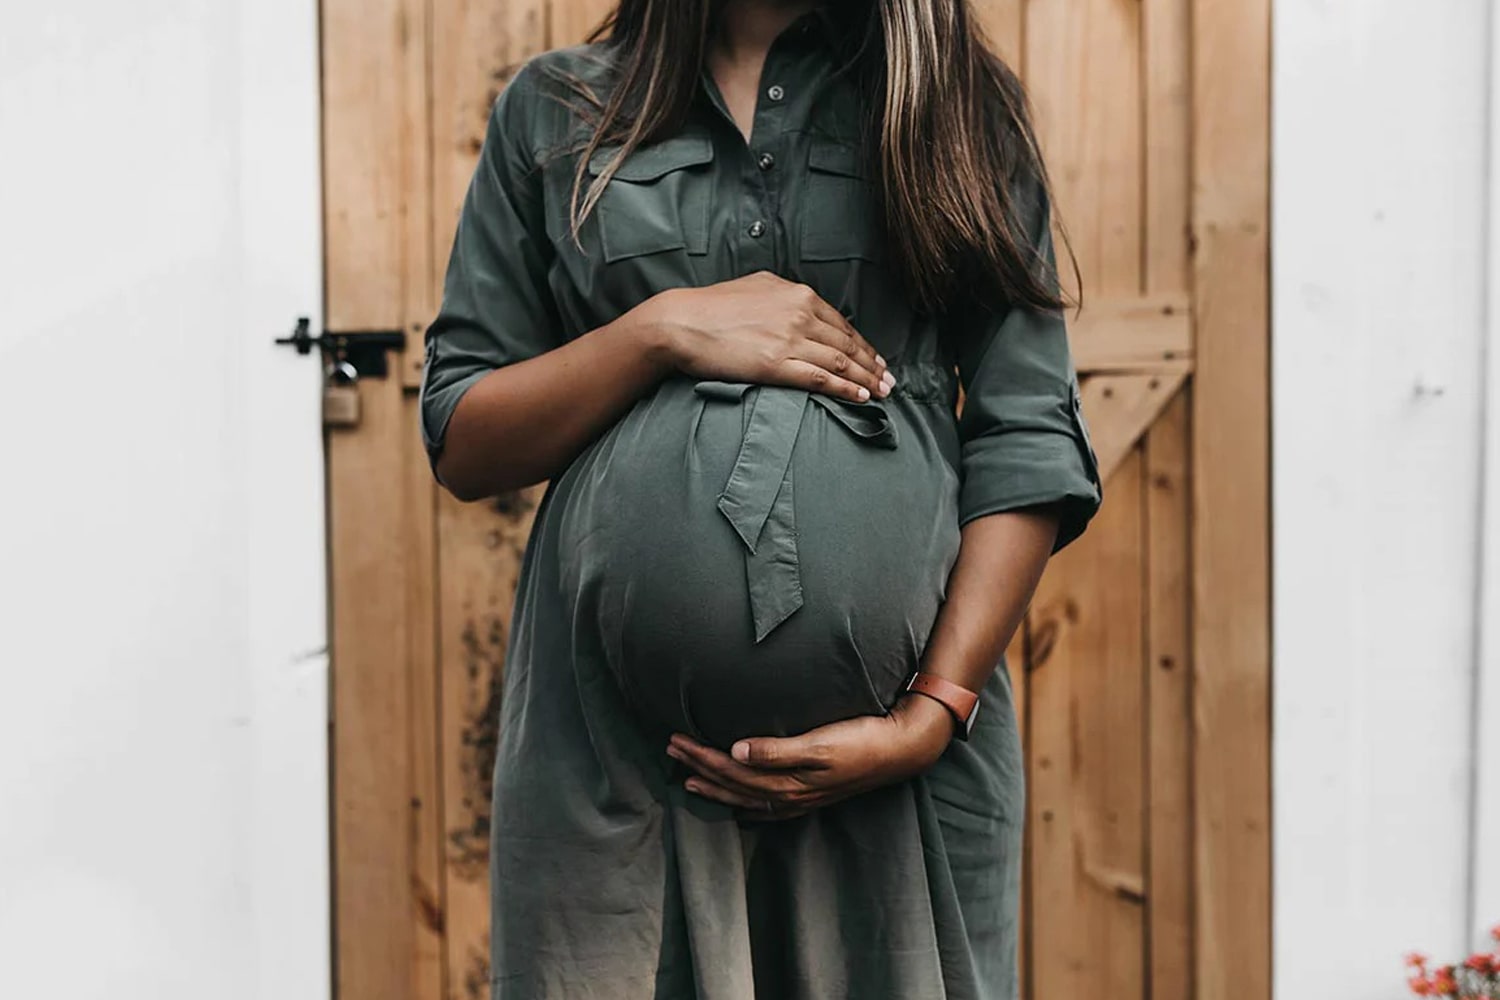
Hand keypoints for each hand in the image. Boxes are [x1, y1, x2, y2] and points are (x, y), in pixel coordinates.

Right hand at [639, 271, 894, 402]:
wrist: (681, 323)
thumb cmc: (712, 307)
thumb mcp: (755, 287)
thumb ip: (783, 295)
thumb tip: (798, 302)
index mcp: (797, 294)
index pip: (841, 323)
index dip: (863, 344)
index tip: (875, 359)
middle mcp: (800, 313)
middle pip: (847, 343)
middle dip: (872, 364)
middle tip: (890, 380)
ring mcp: (790, 339)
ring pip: (840, 362)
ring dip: (866, 379)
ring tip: (882, 392)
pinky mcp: (776, 364)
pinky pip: (821, 379)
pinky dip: (845, 389)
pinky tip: (860, 397)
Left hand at [665, 693, 955, 819]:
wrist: (901, 749)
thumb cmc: (861, 739)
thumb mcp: (820, 742)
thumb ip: (777, 750)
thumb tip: (735, 751)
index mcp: (787, 781)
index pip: (731, 770)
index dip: (701, 756)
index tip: (676, 740)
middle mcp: (790, 795)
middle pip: (733, 784)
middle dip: (699, 768)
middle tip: (671, 750)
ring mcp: (802, 799)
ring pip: (746, 797)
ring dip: (717, 786)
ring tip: (689, 778)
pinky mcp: (813, 795)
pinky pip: (769, 807)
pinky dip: (748, 806)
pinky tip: (740, 807)